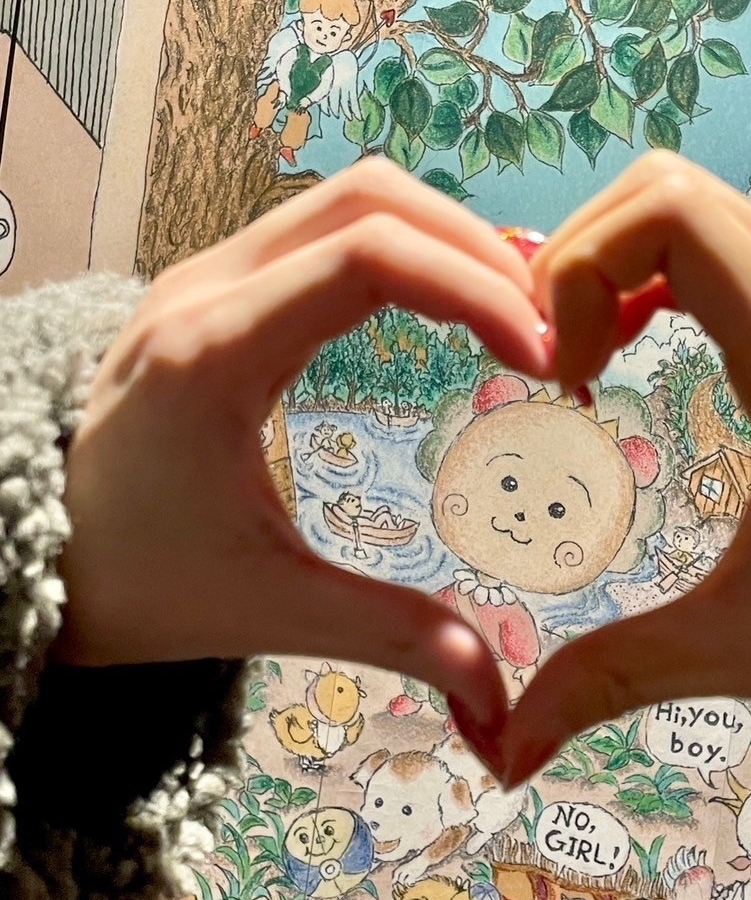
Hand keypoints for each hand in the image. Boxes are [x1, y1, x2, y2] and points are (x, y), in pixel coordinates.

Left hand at [54, 160, 551, 733]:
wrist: (25, 553)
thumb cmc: (130, 582)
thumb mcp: (265, 610)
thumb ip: (391, 636)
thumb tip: (500, 701)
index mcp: (213, 351)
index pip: (369, 257)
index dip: (476, 288)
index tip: (543, 354)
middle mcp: (205, 286)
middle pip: (370, 198)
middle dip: (476, 249)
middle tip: (549, 326)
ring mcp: (204, 275)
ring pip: (348, 198)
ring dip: (442, 240)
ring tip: (514, 312)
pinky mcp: (215, 287)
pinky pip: (324, 227)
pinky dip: (403, 248)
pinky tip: (446, 308)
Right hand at [490, 153, 750, 785]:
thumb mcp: (740, 641)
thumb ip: (613, 678)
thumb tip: (506, 751)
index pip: (669, 215)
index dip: (583, 268)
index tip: (567, 368)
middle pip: (670, 191)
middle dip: (586, 258)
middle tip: (560, 356)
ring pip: (702, 209)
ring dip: (624, 263)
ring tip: (593, 356)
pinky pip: (731, 246)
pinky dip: (665, 275)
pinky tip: (641, 352)